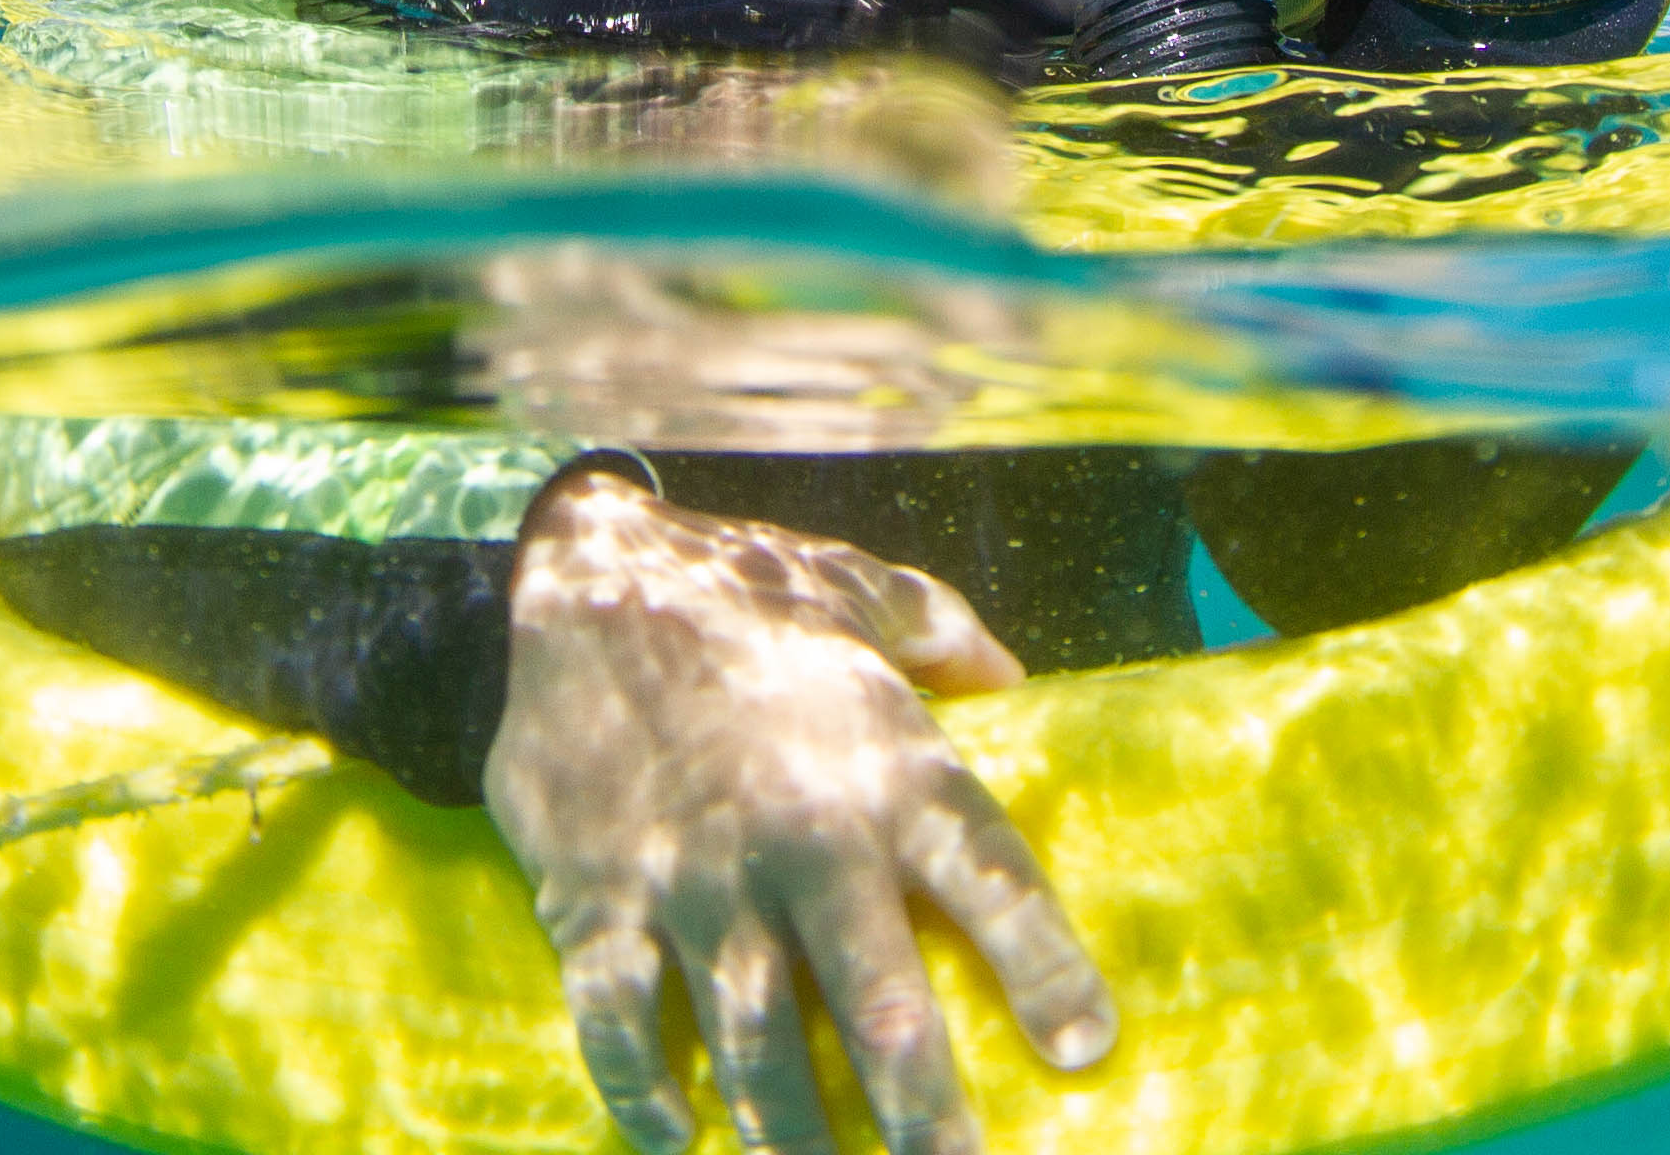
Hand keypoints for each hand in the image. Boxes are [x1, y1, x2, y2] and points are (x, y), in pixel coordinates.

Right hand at [488, 468, 1110, 1154]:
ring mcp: (695, 880)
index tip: (1087, 1050)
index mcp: (886, 765)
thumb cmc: (745, 586)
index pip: (990, 880)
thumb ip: (951, 643)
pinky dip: (645, 1094)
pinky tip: (678, 1142)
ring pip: (758, 1045)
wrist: (582, 571)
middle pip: (881, 1007)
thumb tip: (1017, 684)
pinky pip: (623, 1024)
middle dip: (926, 1113)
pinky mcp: (599, 900)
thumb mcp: (869, 591)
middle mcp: (802, 838)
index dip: (1046, 968)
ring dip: (796, 1135)